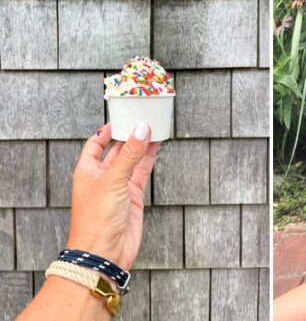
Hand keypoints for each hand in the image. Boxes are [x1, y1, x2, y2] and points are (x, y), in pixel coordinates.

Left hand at [65, 123, 160, 269]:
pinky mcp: (134, 196)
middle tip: (143, 117)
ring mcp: (119, 186)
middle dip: (128, 134)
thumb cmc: (96, 220)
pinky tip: (156, 147)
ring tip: (154, 127)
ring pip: (132, 159)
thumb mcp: (112, 181)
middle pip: (116, 149)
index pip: (95, 143)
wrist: (105, 252)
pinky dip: (149, 159)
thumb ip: (129, 155)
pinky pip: (142, 172)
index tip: (122, 116)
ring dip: (142, 145)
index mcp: (87, 170)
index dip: (107, 129)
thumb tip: (141, 131)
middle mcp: (102, 176)